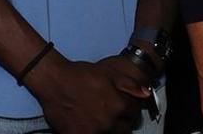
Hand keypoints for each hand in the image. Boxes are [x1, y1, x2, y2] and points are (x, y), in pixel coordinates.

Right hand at [24, 50, 150, 133]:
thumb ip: (130, 85)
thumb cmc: (83, 75)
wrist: (56, 82)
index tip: (124, 107)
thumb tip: (145, 94)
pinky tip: (88, 126)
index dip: (130, 109)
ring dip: (109, 130)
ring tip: (101, 121)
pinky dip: (91, 132)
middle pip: (125, 129)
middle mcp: (108, 122)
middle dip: (122, 123)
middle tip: (114, 116)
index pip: (134, 113)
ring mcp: (93, 131)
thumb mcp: (110, 74)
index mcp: (119, 106)